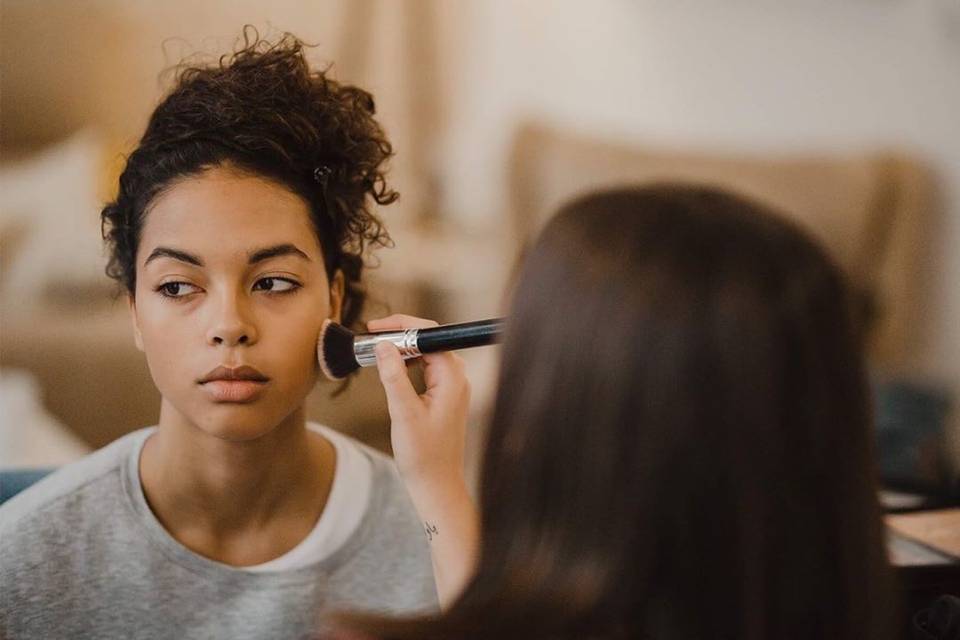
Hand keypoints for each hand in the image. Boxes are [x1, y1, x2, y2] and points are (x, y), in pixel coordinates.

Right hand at [367, 314, 470, 490]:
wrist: (437, 485)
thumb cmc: (424, 456)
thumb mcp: (403, 413)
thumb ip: (393, 376)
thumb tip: (384, 346)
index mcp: (452, 378)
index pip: (429, 335)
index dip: (401, 325)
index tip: (375, 327)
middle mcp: (457, 378)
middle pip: (428, 341)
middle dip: (399, 335)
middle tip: (370, 338)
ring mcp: (453, 387)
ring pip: (426, 354)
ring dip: (402, 350)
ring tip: (376, 352)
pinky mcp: (446, 396)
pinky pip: (427, 369)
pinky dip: (408, 364)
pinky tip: (392, 370)